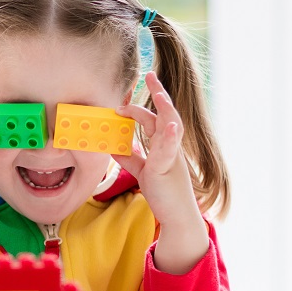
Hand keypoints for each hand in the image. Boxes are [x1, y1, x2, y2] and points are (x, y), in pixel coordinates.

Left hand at [114, 72, 207, 273]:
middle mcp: (171, 147)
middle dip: (159, 93)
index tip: (136, 88)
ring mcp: (172, 157)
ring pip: (171, 128)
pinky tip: (170, 126)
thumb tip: (113, 145)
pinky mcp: (168, 170)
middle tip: (149, 74)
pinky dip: (170, 137)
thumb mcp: (143, 170)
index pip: (155, 118)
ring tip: (158, 92)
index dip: (144, 104)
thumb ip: (131, 157)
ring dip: (165, 109)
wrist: (178, 217)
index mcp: (164, 146)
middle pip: (166, 114)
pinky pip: (170, 152)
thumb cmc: (163, 192)